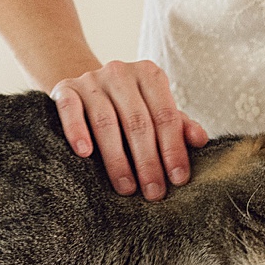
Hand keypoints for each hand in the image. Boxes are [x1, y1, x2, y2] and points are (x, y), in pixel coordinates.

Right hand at [51, 60, 208, 199]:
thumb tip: (200, 140)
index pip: (166, 116)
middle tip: (153, 193)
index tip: (178, 179)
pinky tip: (84, 153)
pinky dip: (77, 130)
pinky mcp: (64, 89)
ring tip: (126, 188)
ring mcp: (91, 80)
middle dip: (148, 161)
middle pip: (137, 122)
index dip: (173, 149)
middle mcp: (120, 72)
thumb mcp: (155, 112)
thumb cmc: (128, 108)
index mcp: (149, 75)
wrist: (85, 89)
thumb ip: (178, 125)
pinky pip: (70, 109)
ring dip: (117, 159)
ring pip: (105, 121)